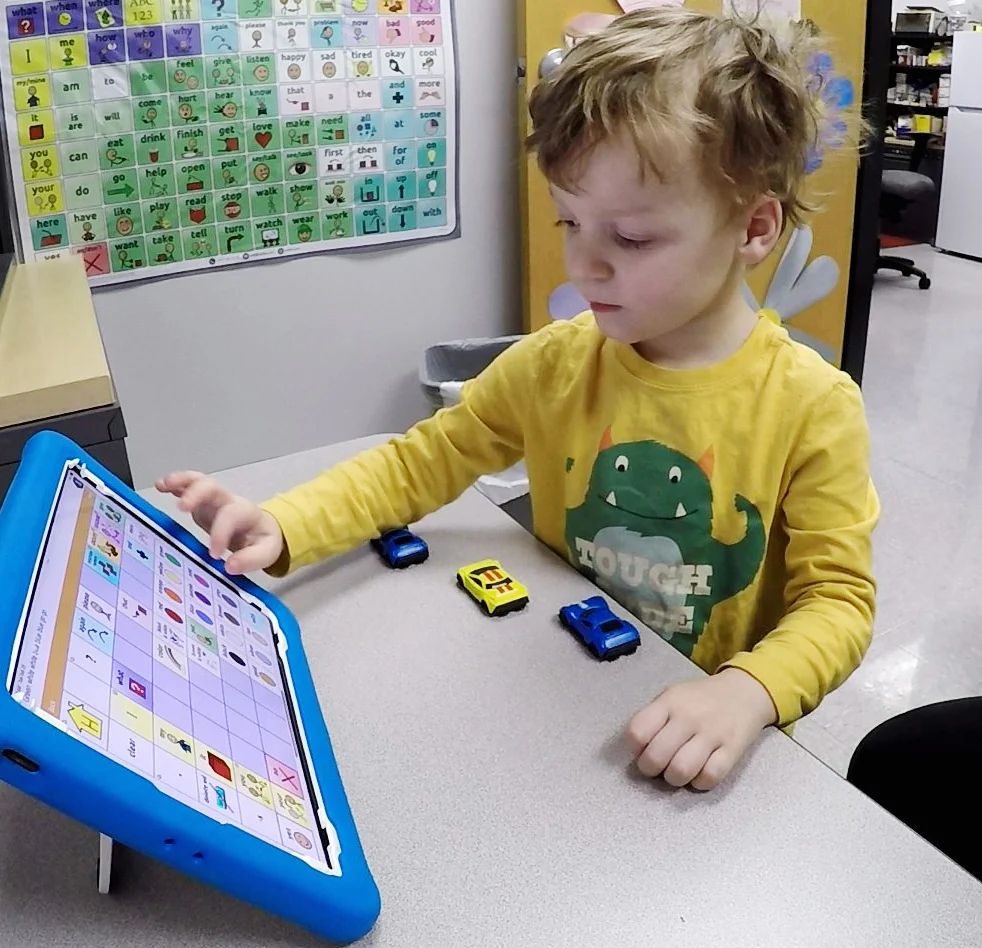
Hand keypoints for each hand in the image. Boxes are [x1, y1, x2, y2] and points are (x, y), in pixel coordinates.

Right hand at [156, 471, 283, 574]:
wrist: (260, 529)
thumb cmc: (261, 539)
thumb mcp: (266, 553)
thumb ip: (251, 559)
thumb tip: (230, 566)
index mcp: (246, 513)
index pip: (231, 515)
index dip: (220, 533)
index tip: (214, 554)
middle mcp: (227, 501)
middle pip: (212, 487)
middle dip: (196, 494)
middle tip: (181, 508)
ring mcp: (212, 500)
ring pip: (198, 482)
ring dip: (180, 482)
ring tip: (163, 485)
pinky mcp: (201, 503)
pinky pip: (187, 488)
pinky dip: (173, 485)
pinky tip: (160, 486)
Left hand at [626, 668, 776, 790]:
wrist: (744, 692)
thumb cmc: (700, 698)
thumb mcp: (673, 695)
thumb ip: (654, 718)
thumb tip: (638, 750)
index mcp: (670, 702)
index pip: (638, 732)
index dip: (634, 748)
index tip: (641, 750)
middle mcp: (689, 717)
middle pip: (656, 756)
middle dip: (650, 769)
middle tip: (656, 767)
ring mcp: (712, 734)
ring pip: (681, 770)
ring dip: (673, 779)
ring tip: (675, 772)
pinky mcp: (733, 750)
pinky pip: (710, 777)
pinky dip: (699, 783)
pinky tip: (698, 774)